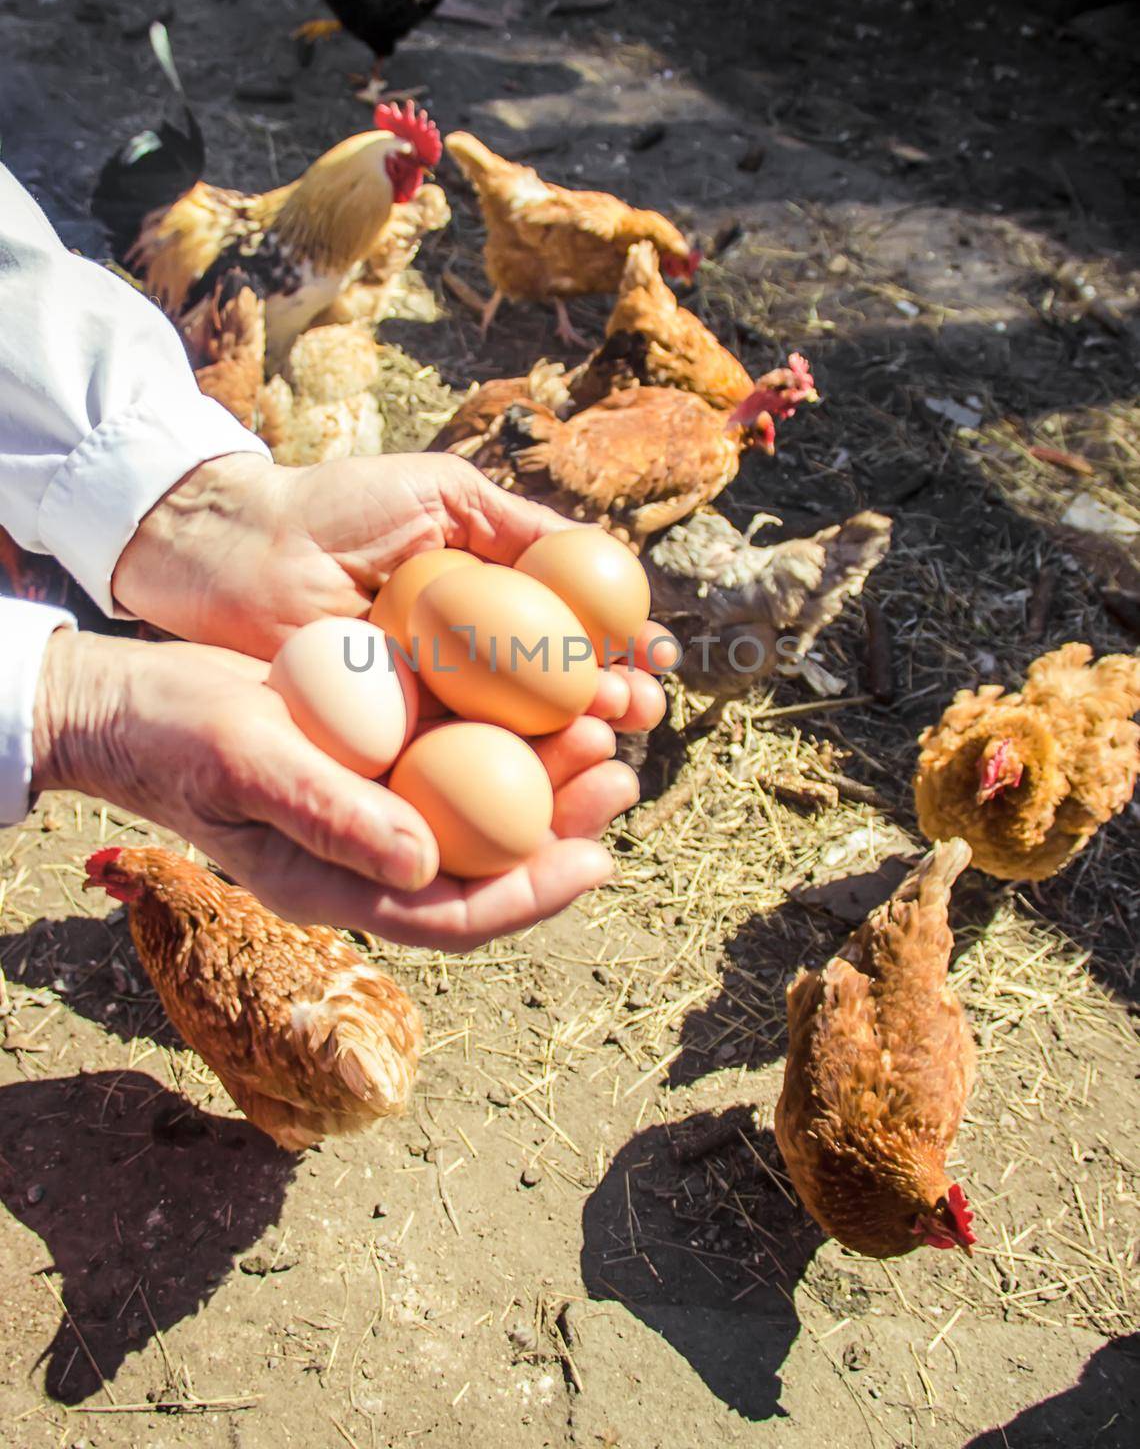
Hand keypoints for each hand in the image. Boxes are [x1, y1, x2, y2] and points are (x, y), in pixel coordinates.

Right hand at [33, 632, 641, 949]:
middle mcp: (368, 856)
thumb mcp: (246, 766)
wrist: (130, 702)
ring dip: (544, 775)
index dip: (532, 897)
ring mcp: (373, 806)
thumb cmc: (173, 738)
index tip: (599, 859)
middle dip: (561, 829)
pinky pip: (455, 757)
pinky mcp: (374, 757)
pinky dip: (504, 732)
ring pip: (480, 809)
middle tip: (620, 777)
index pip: (454, 917)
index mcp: (337, 888)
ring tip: (602, 728)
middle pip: (486, 864)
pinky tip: (544, 692)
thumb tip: (424, 865)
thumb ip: (329, 816)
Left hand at [113, 452, 671, 731]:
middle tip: (638, 711)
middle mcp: (468, 664)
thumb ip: (521, 526)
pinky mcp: (386, 748)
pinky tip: (544, 778)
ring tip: (609, 741)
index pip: (573, 638)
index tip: (655, 658)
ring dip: (572, 747)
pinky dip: (502, 776)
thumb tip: (608, 558)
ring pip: (517, 741)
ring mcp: (430, 709)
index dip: (621, 652)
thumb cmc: (335, 509)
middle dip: (612, 707)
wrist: (235, 547)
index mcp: (488, 607)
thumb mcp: (442, 494)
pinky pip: (453, 768)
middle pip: (558, 698)